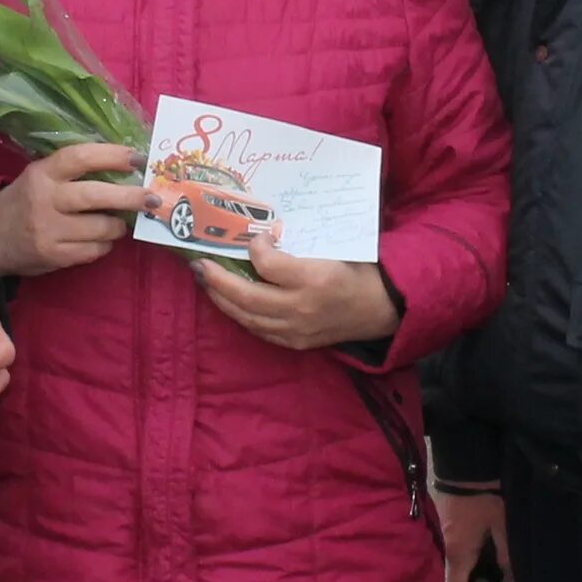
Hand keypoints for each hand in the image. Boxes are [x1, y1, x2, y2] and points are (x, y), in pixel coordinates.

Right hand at [0, 142, 148, 277]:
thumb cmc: (22, 202)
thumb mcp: (39, 177)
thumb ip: (72, 172)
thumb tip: (125, 168)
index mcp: (42, 173)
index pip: (80, 157)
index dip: (112, 156)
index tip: (138, 159)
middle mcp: (45, 199)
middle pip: (96, 195)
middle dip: (130, 197)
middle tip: (151, 199)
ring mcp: (49, 230)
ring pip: (100, 227)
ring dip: (118, 226)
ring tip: (119, 223)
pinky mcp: (53, 255)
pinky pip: (93, 250)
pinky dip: (104, 244)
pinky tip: (101, 239)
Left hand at [192, 231, 400, 352]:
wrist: (383, 308)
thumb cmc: (359, 271)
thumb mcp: (332, 248)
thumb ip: (295, 247)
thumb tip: (263, 240)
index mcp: (314, 278)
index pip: (268, 264)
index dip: (255, 247)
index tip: (256, 237)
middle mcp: (301, 308)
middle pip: (246, 296)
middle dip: (216, 280)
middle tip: (199, 265)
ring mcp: (297, 330)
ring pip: (246, 317)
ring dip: (221, 299)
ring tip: (207, 283)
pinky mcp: (296, 343)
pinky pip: (258, 331)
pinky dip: (240, 316)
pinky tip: (230, 303)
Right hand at [437, 489, 509, 581]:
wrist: (466, 466)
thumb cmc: (485, 497)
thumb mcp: (503, 527)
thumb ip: (507, 557)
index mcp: (459, 554)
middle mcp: (447, 550)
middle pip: (459, 579)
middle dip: (481, 578)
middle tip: (502, 565)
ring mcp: (443, 537)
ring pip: (460, 564)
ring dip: (478, 563)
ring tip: (497, 547)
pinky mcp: (446, 526)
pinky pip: (458, 548)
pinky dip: (472, 550)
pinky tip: (487, 536)